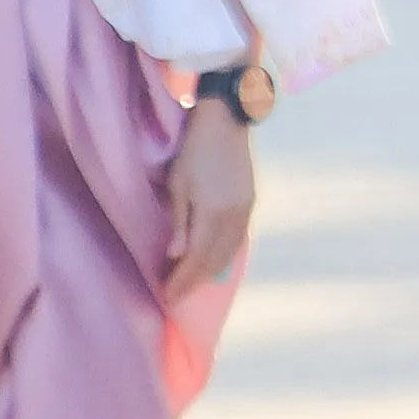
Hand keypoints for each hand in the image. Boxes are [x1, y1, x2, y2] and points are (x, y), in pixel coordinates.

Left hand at [165, 90, 258, 290]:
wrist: (227, 122)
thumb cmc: (194, 150)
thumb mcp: (178, 184)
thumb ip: (180, 222)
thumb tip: (176, 255)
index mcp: (214, 213)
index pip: (196, 258)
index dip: (181, 280)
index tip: (166, 296)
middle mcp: (235, 217)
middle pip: (214, 260)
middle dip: (194, 281)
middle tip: (175, 296)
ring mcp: (247, 210)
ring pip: (229, 252)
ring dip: (210, 272)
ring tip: (192, 283)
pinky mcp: (251, 202)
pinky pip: (238, 240)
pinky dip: (225, 256)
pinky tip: (215, 261)